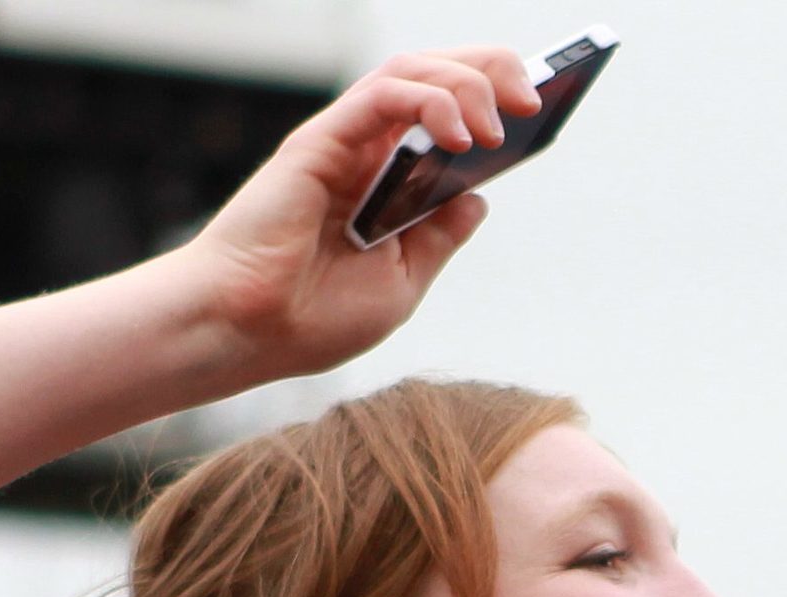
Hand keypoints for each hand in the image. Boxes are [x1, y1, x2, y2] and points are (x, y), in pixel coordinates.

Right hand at [174, 49, 538, 381]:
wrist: (245, 333)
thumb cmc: (310, 317)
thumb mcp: (399, 282)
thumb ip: (437, 238)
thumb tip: (479, 198)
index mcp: (387, 182)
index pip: (446, 115)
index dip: (494, 98)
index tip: (541, 110)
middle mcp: (367, 152)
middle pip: (435, 78)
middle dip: (492, 72)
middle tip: (533, 97)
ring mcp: (344, 142)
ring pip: (412, 72)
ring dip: (466, 82)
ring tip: (501, 119)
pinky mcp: (321, 141)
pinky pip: (382, 96)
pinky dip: (427, 103)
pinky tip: (458, 137)